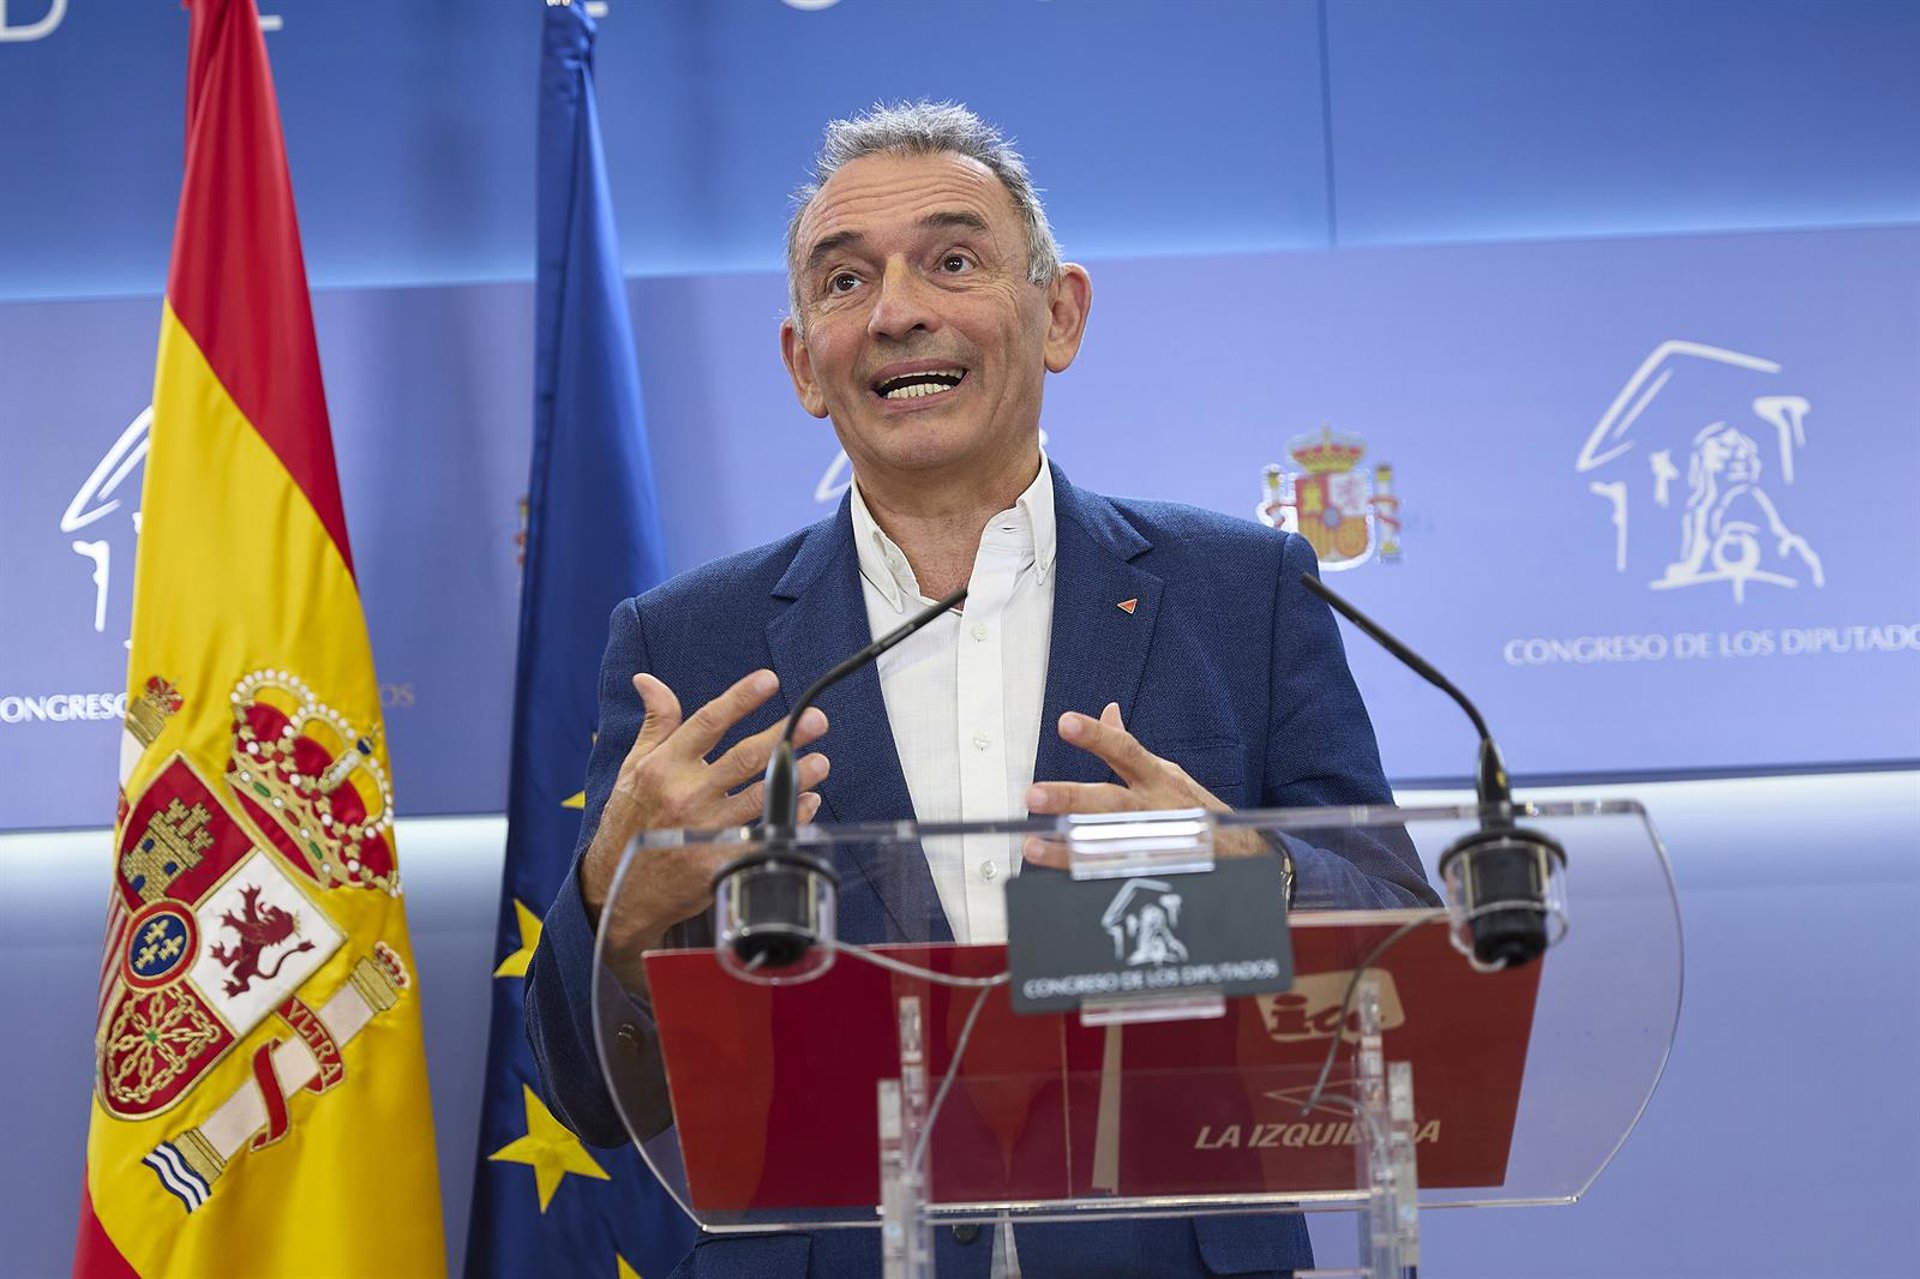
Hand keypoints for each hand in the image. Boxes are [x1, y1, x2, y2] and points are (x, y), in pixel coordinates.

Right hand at [581, 668, 829, 961]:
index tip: (768, 680)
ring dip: (796, 778)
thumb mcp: (634, 768)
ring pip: (760, 797)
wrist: (622, 889)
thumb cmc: (631, 822)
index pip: (708, 723)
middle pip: (744, 758)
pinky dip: (790, 818)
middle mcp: (687, 795)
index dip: (741, 699)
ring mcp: (706, 830)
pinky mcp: (720, 860)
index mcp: (665, 767)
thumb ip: (656, 724)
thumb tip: (649, 681)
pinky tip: (808, 802)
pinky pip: (764, 834)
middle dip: (784, 736)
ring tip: (821, 762)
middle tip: (816, 720)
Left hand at [1024, 702, 1261, 866]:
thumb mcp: (1167, 773)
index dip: (1095, 736)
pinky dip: (1089, 877)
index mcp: (1157, 778)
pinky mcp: (1155, 874)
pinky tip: (1062, 876)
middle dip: (1071, 798)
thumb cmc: (1195, 810)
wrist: (1241, 853)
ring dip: (1067, 849)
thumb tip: (1107, 712)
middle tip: (1035, 795)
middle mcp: (1155, 809)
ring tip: (1033, 846)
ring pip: (1108, 845)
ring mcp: (1155, 844)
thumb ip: (1128, 747)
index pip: (1125, 750)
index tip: (1065, 722)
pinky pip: (1117, 876)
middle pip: (1111, 801)